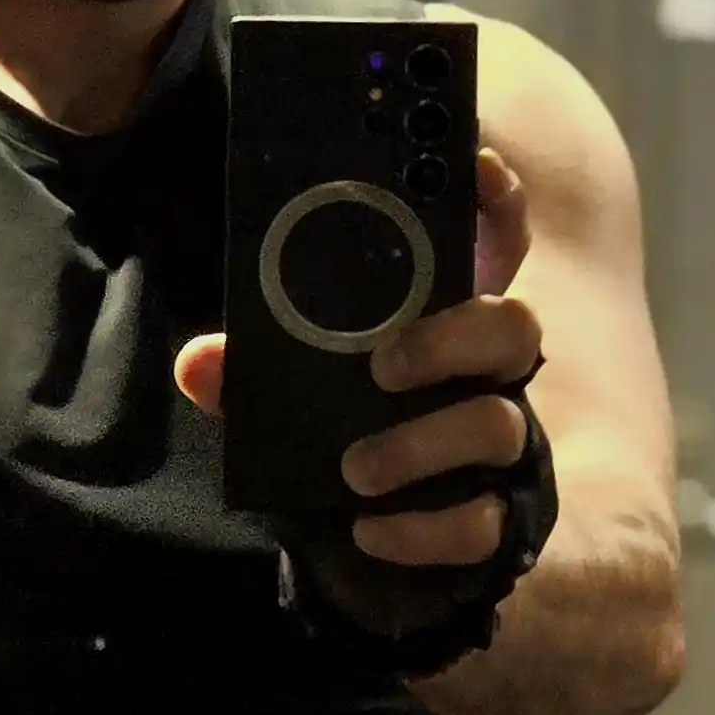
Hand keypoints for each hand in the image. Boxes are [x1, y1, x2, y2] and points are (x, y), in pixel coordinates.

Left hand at [174, 145, 540, 568]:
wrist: (357, 546)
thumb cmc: (341, 441)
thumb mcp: (295, 398)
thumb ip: (255, 373)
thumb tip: (198, 362)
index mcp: (445, 323)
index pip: (494, 247)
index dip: (495, 203)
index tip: (472, 167)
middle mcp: (487, 377)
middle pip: (515, 327)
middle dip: (453, 338)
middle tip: (383, 365)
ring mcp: (503, 447)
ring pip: (499, 425)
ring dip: (422, 444)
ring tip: (356, 469)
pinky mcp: (498, 516)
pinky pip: (482, 523)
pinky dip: (423, 529)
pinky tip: (370, 530)